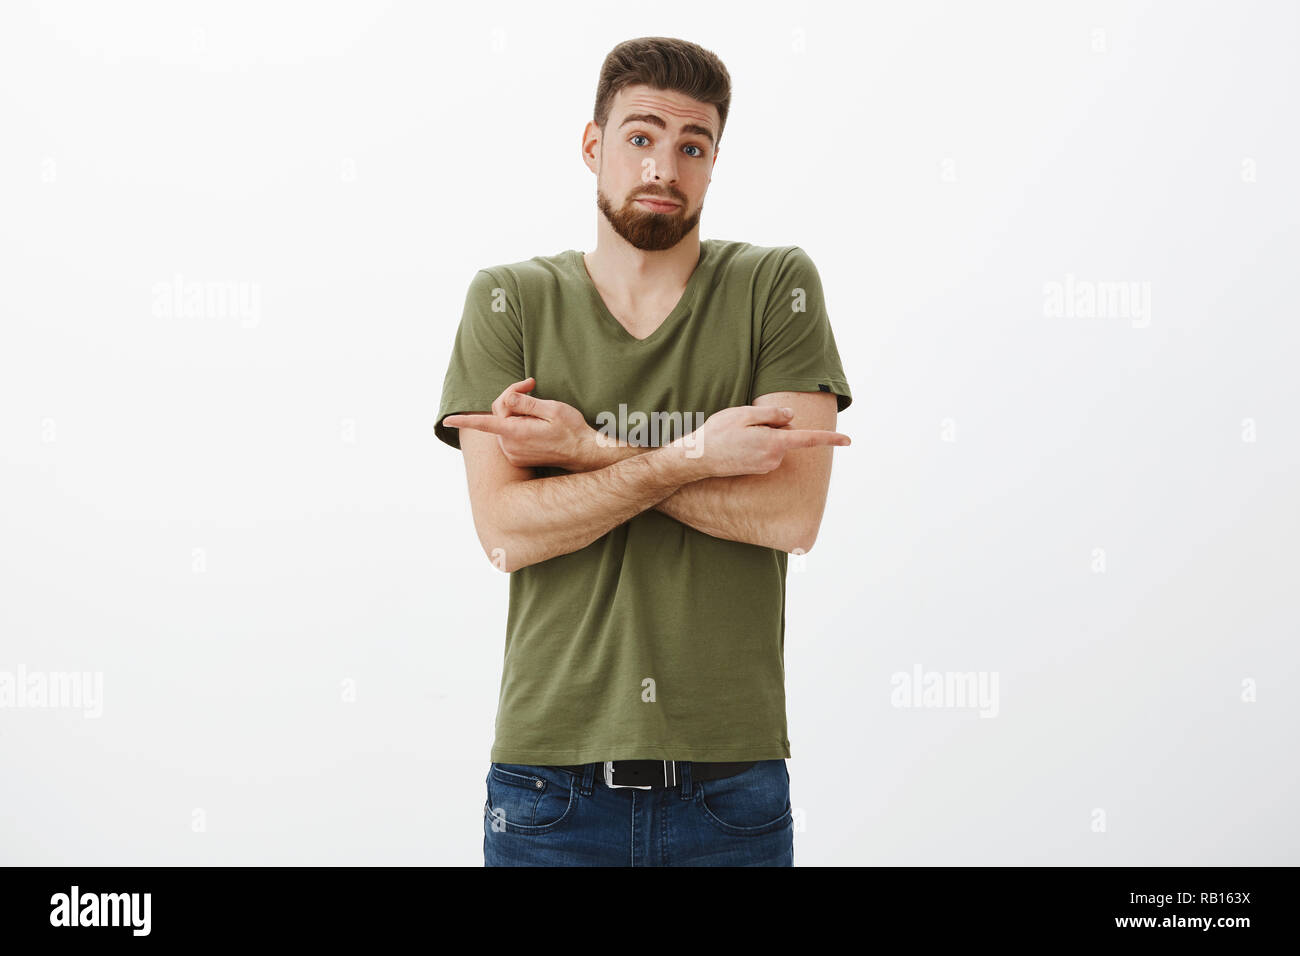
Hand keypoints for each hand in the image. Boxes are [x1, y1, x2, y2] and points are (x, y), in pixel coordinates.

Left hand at [442, 378, 597, 470]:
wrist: (583, 453)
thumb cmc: (571, 430)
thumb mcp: (552, 410)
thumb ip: (526, 403)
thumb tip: (505, 399)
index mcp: (516, 433)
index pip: (484, 424)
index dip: (464, 421)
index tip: (447, 421)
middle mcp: (509, 446)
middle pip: (498, 414)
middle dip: (511, 398)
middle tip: (532, 385)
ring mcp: (512, 453)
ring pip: (503, 424)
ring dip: (516, 412)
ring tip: (539, 409)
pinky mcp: (516, 457)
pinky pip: (509, 435)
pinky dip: (518, 424)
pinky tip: (538, 424)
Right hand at [678, 404, 850, 477]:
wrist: (698, 459)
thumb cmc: (718, 434)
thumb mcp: (744, 413)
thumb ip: (772, 414)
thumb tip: (791, 417)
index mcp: (774, 442)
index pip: (808, 439)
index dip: (830, 439)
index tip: (848, 441)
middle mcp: (774, 458)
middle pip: (786, 433)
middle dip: (773, 426)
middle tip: (744, 426)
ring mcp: (766, 466)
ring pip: (775, 442)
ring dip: (761, 435)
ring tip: (737, 437)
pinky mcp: (759, 470)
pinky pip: (766, 451)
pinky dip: (756, 445)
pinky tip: (737, 445)